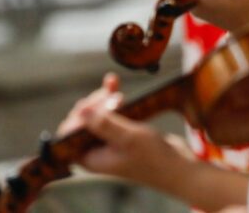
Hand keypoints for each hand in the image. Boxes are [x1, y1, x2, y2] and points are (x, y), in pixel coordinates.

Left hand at [59, 74, 193, 187]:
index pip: (68, 134)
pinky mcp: (122, 133)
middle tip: (114, 98)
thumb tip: (80, 110)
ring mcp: (109, 141)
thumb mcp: (128, 138)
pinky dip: (112, 97)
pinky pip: (110, 111)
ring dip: (103, 98)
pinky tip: (113, 82)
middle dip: (94, 104)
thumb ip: (103, 124)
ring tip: (117, 90)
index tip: (98, 104)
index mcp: (91, 158)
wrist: (179, 167)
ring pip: (96, 113)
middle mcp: (96, 150)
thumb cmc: (154, 158)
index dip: (79, 116)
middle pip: (81, 120)